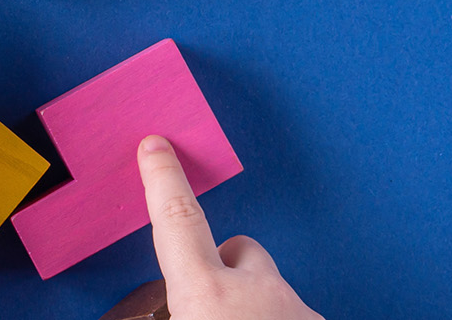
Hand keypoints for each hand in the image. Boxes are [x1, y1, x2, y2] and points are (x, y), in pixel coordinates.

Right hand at [137, 135, 323, 319]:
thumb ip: (166, 308)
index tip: (156, 147)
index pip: (177, 220)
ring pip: (269, 285)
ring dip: (252, 301)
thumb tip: (165, 303)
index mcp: (207, 295)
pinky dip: (276, 317)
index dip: (163, 178)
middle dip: (224, 262)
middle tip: (209, 301)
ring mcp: (296, 308)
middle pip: (238, 247)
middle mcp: (257, 293)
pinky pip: (292, 309)